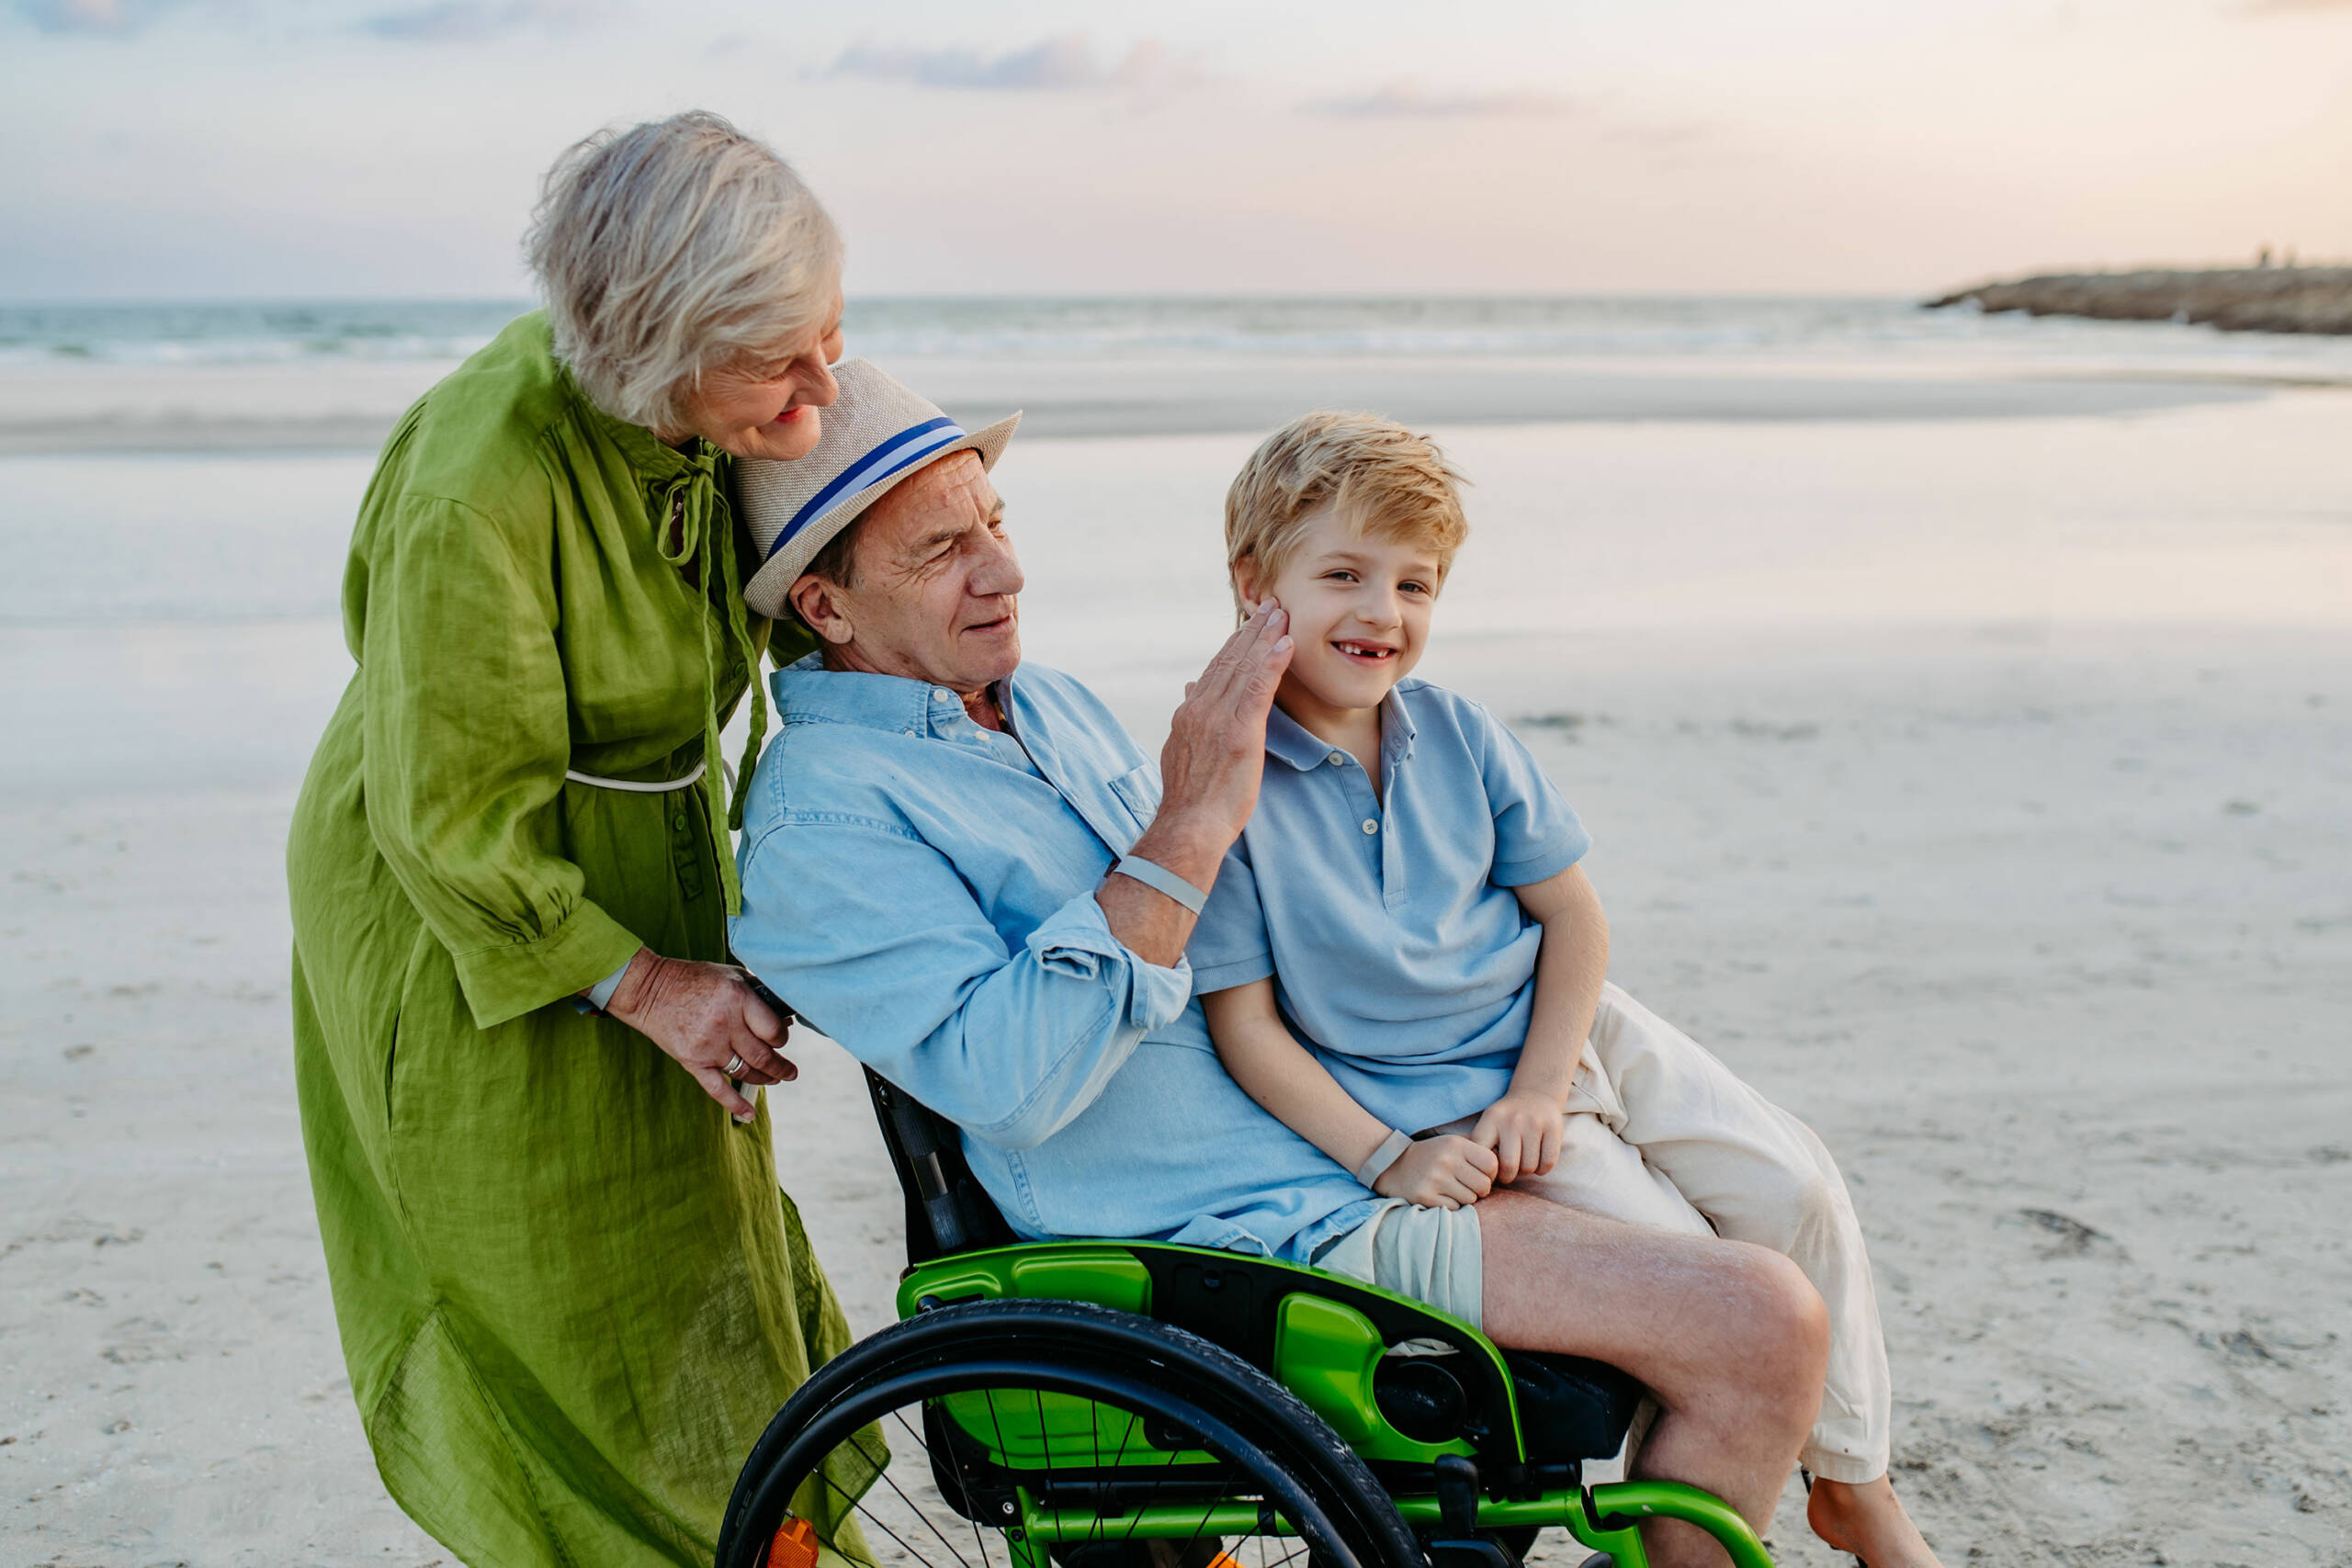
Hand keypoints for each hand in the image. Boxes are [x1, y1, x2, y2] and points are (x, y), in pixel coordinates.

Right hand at [604, 951, 795, 1122]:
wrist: (650, 989)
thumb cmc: (695, 979)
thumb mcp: (731, 975)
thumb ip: (758, 993)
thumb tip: (785, 1015)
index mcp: (738, 999)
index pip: (774, 1030)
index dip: (783, 1038)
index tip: (782, 1039)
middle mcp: (725, 1024)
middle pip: (763, 1055)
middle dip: (782, 1067)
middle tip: (791, 1072)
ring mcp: (708, 1046)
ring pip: (746, 1072)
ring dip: (766, 1079)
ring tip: (777, 1079)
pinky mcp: (692, 1061)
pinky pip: (718, 1089)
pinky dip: (736, 1104)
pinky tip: (750, 1114)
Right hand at [1142, 601, 1293, 877]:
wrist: (1189, 826)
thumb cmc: (1190, 800)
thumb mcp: (1181, 752)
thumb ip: (1189, 719)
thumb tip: (1190, 689)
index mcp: (1189, 713)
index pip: (1215, 669)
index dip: (1235, 644)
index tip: (1252, 624)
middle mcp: (1200, 708)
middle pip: (1230, 659)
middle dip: (1253, 631)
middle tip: (1272, 605)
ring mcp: (1218, 719)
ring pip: (1244, 668)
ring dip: (1266, 638)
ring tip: (1283, 614)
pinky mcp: (1239, 733)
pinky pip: (1257, 689)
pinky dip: (1272, 664)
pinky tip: (1286, 645)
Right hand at [1373, 1135, 1498, 1209]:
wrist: (1393, 1165)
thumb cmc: (1432, 1156)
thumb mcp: (1452, 1144)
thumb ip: (1478, 1151)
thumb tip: (1507, 1164)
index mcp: (1456, 1145)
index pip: (1492, 1164)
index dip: (1491, 1173)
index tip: (1481, 1174)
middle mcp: (1446, 1160)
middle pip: (1484, 1186)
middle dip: (1480, 1189)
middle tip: (1468, 1185)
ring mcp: (1435, 1179)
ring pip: (1471, 1199)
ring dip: (1465, 1198)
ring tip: (1451, 1189)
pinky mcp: (1426, 1197)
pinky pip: (1454, 1208)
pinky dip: (1451, 1205)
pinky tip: (1441, 1195)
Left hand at [1470, 1092, 1565, 1184]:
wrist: (1536, 1094)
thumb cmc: (1507, 1118)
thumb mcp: (1489, 1123)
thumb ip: (1482, 1146)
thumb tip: (1482, 1175)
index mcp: (1492, 1119)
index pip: (1483, 1154)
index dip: (1486, 1169)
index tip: (1490, 1168)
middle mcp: (1512, 1120)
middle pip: (1509, 1166)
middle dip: (1508, 1176)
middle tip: (1508, 1171)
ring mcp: (1534, 1123)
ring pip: (1529, 1167)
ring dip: (1526, 1171)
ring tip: (1523, 1161)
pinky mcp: (1553, 1129)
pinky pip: (1547, 1164)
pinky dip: (1542, 1169)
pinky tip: (1538, 1160)